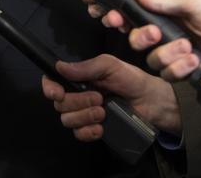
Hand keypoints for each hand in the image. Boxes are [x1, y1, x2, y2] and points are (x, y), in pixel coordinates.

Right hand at [41, 54, 181, 141]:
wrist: (151, 101)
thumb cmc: (131, 79)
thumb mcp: (110, 66)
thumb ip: (86, 67)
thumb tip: (59, 67)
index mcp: (79, 77)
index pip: (53, 81)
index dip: (50, 88)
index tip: (57, 93)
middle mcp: (78, 95)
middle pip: (60, 104)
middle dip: (78, 102)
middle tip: (99, 98)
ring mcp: (84, 113)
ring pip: (68, 120)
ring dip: (85, 117)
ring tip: (103, 112)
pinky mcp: (92, 129)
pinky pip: (79, 135)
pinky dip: (88, 132)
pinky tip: (101, 128)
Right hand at [126, 0, 200, 82]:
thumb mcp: (195, 1)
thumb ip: (164, 0)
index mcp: (168, 8)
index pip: (135, 10)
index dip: (119, 13)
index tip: (111, 16)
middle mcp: (167, 29)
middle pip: (135, 36)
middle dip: (140, 36)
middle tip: (154, 34)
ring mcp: (175, 51)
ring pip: (150, 57)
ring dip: (167, 53)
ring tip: (188, 48)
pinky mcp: (183, 70)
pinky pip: (167, 73)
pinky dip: (178, 67)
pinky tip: (194, 60)